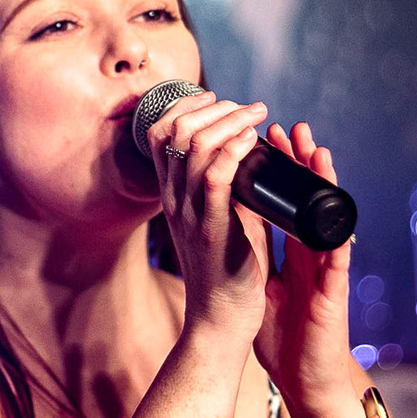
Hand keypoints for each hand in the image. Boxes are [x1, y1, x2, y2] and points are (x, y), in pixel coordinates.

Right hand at [148, 91, 271, 333]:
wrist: (221, 319)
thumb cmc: (228, 269)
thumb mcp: (223, 217)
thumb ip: (230, 187)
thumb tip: (251, 155)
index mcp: (172, 194)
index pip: (160, 133)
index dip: (186, 106)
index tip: (218, 98)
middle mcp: (174, 198)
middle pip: (176, 130)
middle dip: (213, 107)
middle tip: (247, 106)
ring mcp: (189, 212)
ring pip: (194, 145)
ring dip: (229, 120)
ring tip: (256, 115)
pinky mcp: (210, 228)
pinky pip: (215, 177)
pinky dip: (233, 150)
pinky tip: (251, 140)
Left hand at [251, 122, 362, 417]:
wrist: (300, 377)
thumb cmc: (282, 333)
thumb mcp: (262, 281)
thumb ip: (255, 252)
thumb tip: (229, 220)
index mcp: (291, 250)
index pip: (284, 199)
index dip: (276, 169)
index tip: (262, 136)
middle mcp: (310, 254)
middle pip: (308, 199)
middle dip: (301, 162)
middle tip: (290, 128)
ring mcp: (324, 271)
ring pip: (327, 217)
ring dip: (325, 185)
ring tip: (318, 153)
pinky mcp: (333, 294)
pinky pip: (337, 261)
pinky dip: (337, 236)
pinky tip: (337, 217)